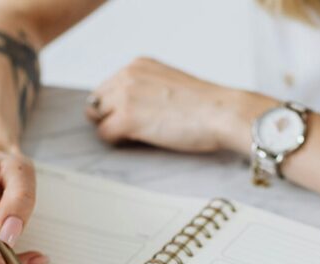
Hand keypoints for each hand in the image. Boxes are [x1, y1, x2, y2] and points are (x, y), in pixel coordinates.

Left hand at [85, 57, 272, 153]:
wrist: (222, 112)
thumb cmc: (205, 104)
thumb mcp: (169, 82)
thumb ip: (145, 88)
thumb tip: (128, 108)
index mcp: (138, 64)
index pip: (106, 87)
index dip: (115, 106)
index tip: (131, 118)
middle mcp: (127, 75)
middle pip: (97, 102)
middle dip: (109, 117)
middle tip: (133, 131)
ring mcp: (125, 96)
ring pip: (98, 118)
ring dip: (113, 130)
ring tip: (139, 136)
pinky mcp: (127, 118)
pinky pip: (104, 135)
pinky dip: (117, 142)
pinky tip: (139, 142)